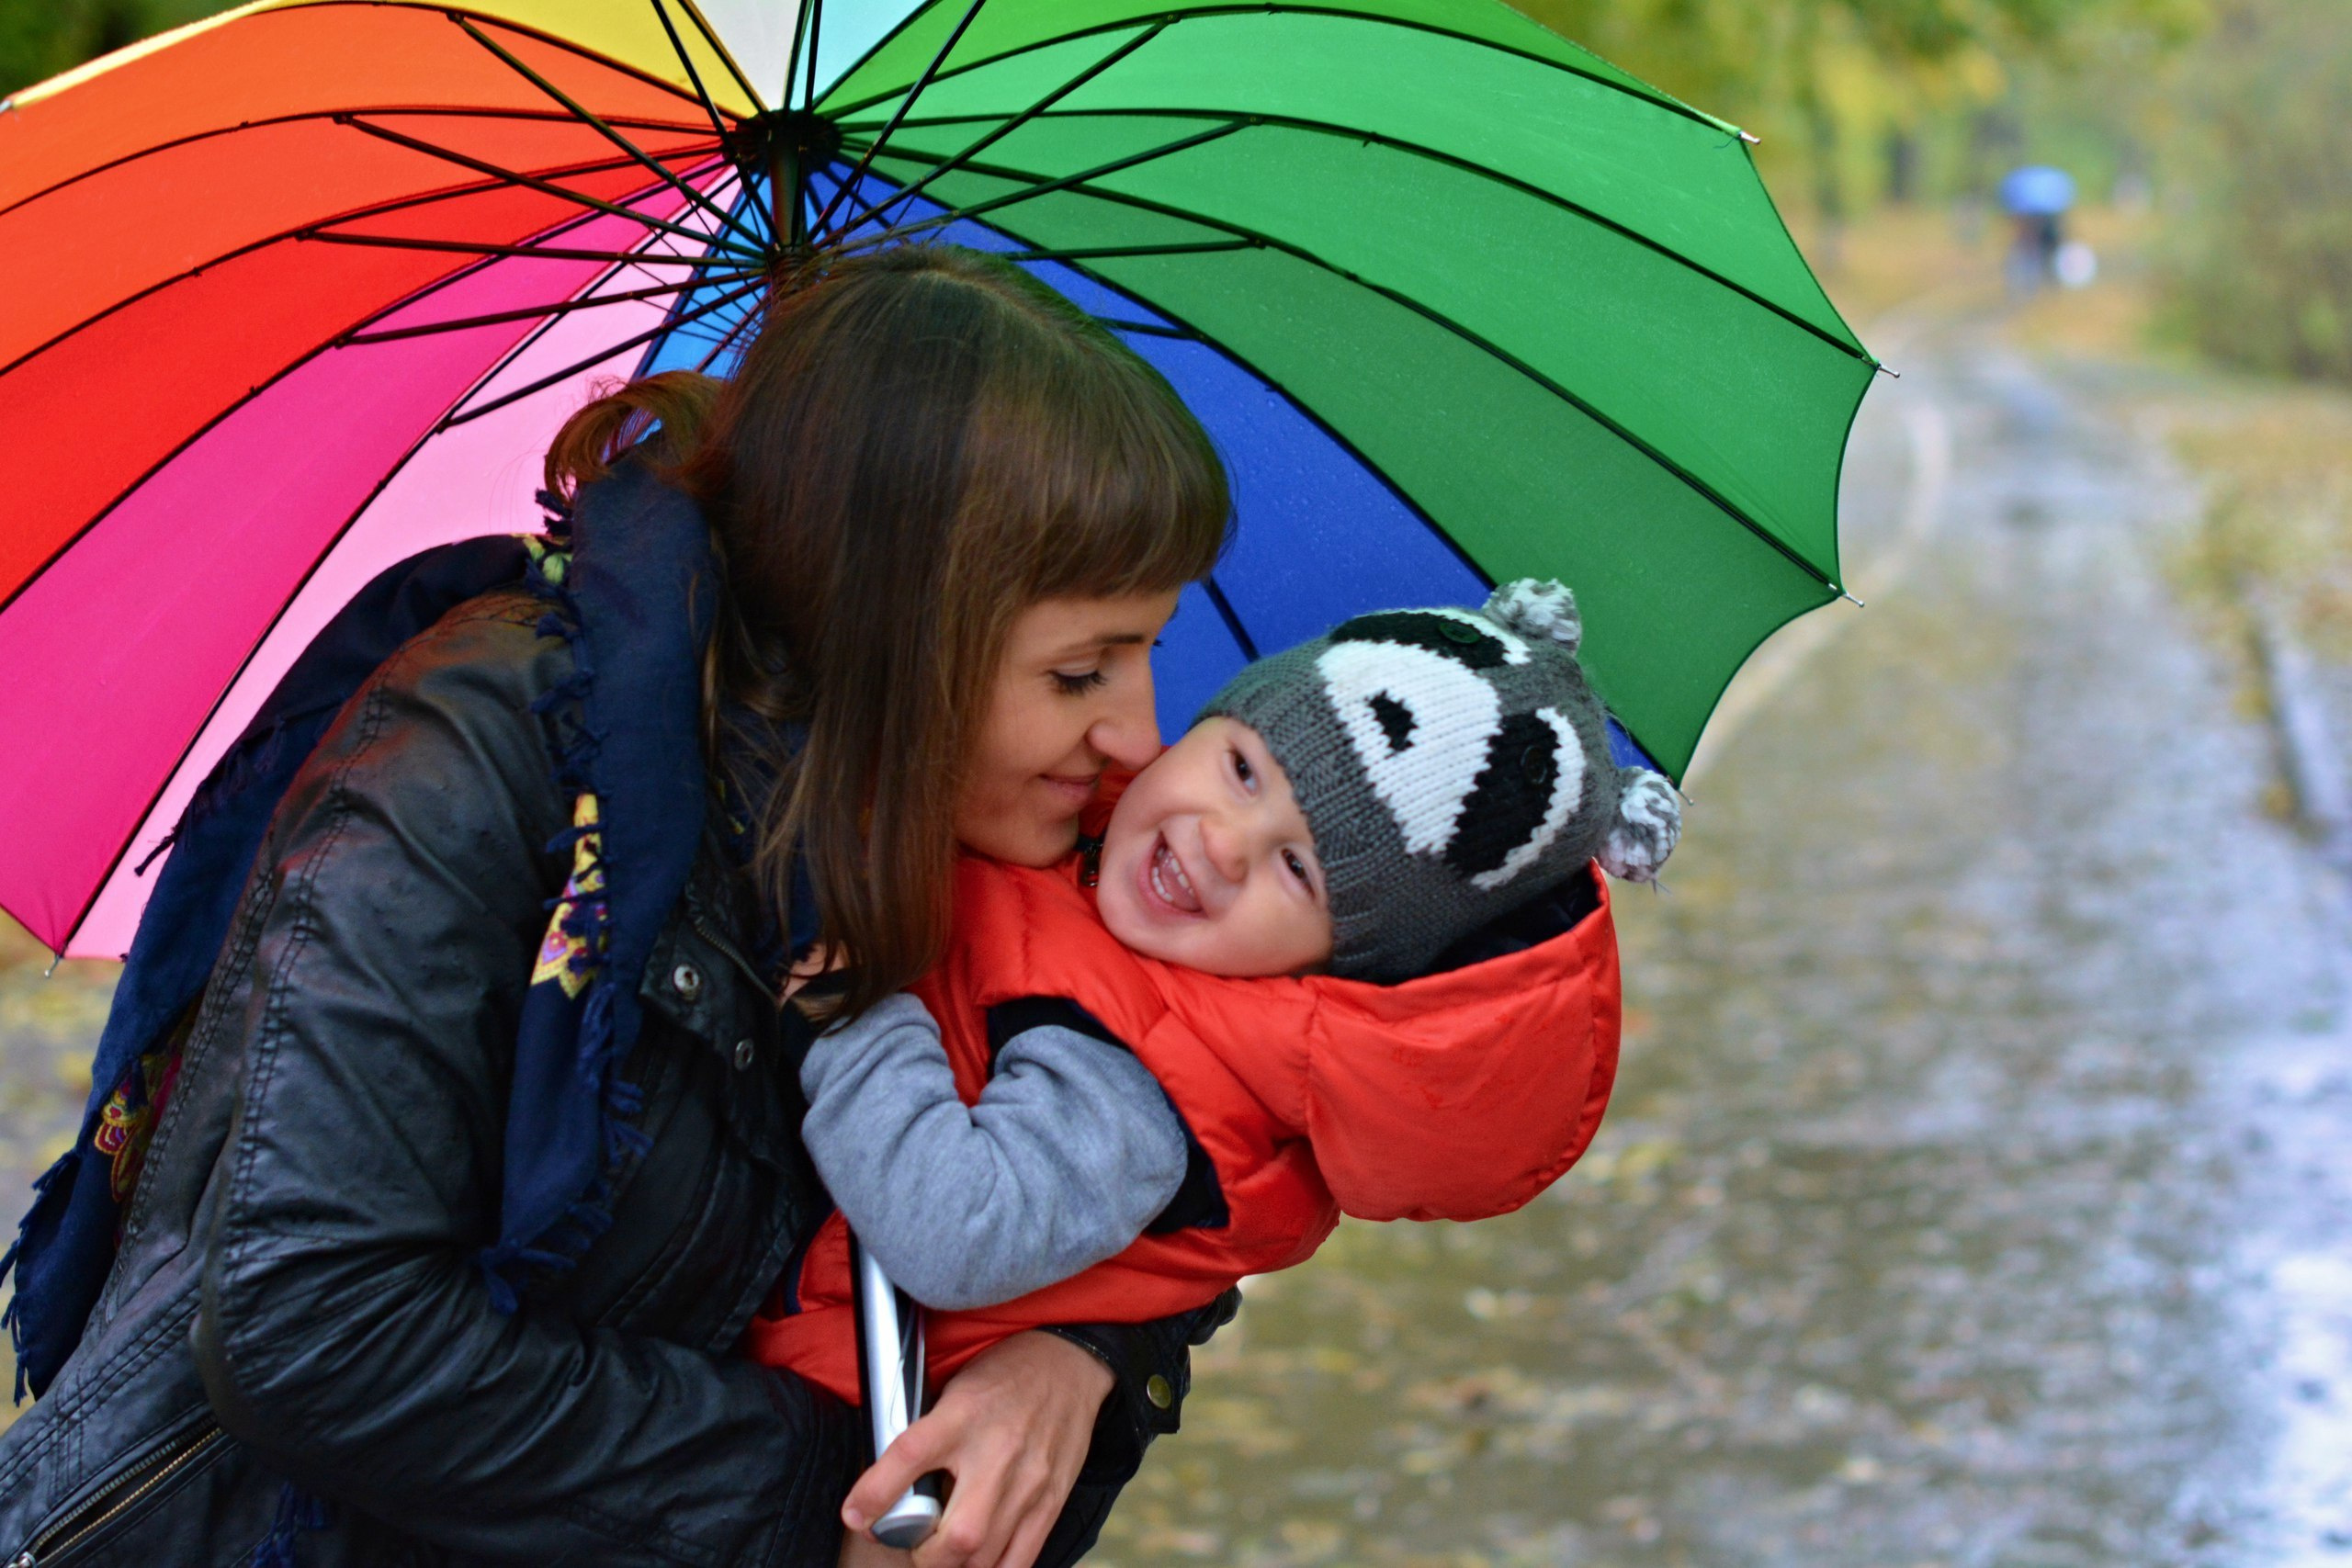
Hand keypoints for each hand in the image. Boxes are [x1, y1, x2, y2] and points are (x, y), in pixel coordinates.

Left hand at [843, 1331, 1114, 1567]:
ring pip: (985, 1555)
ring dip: (954, 1566)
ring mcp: (1029, 1482)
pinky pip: (1021, 1558)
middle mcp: (996, 1452)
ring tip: (942, 1552)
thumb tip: (886, 1483)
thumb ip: (925, 1434)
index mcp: (962, 1414)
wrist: (1068, 1363)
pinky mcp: (1051, 1500)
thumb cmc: (1002, 1376)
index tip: (855, 1515)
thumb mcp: (955, 1389)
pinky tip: (976, 1560)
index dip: (874, 1493)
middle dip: (924, 1556)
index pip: (908, 1455)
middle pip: (958, 1535)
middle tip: (911, 1543)